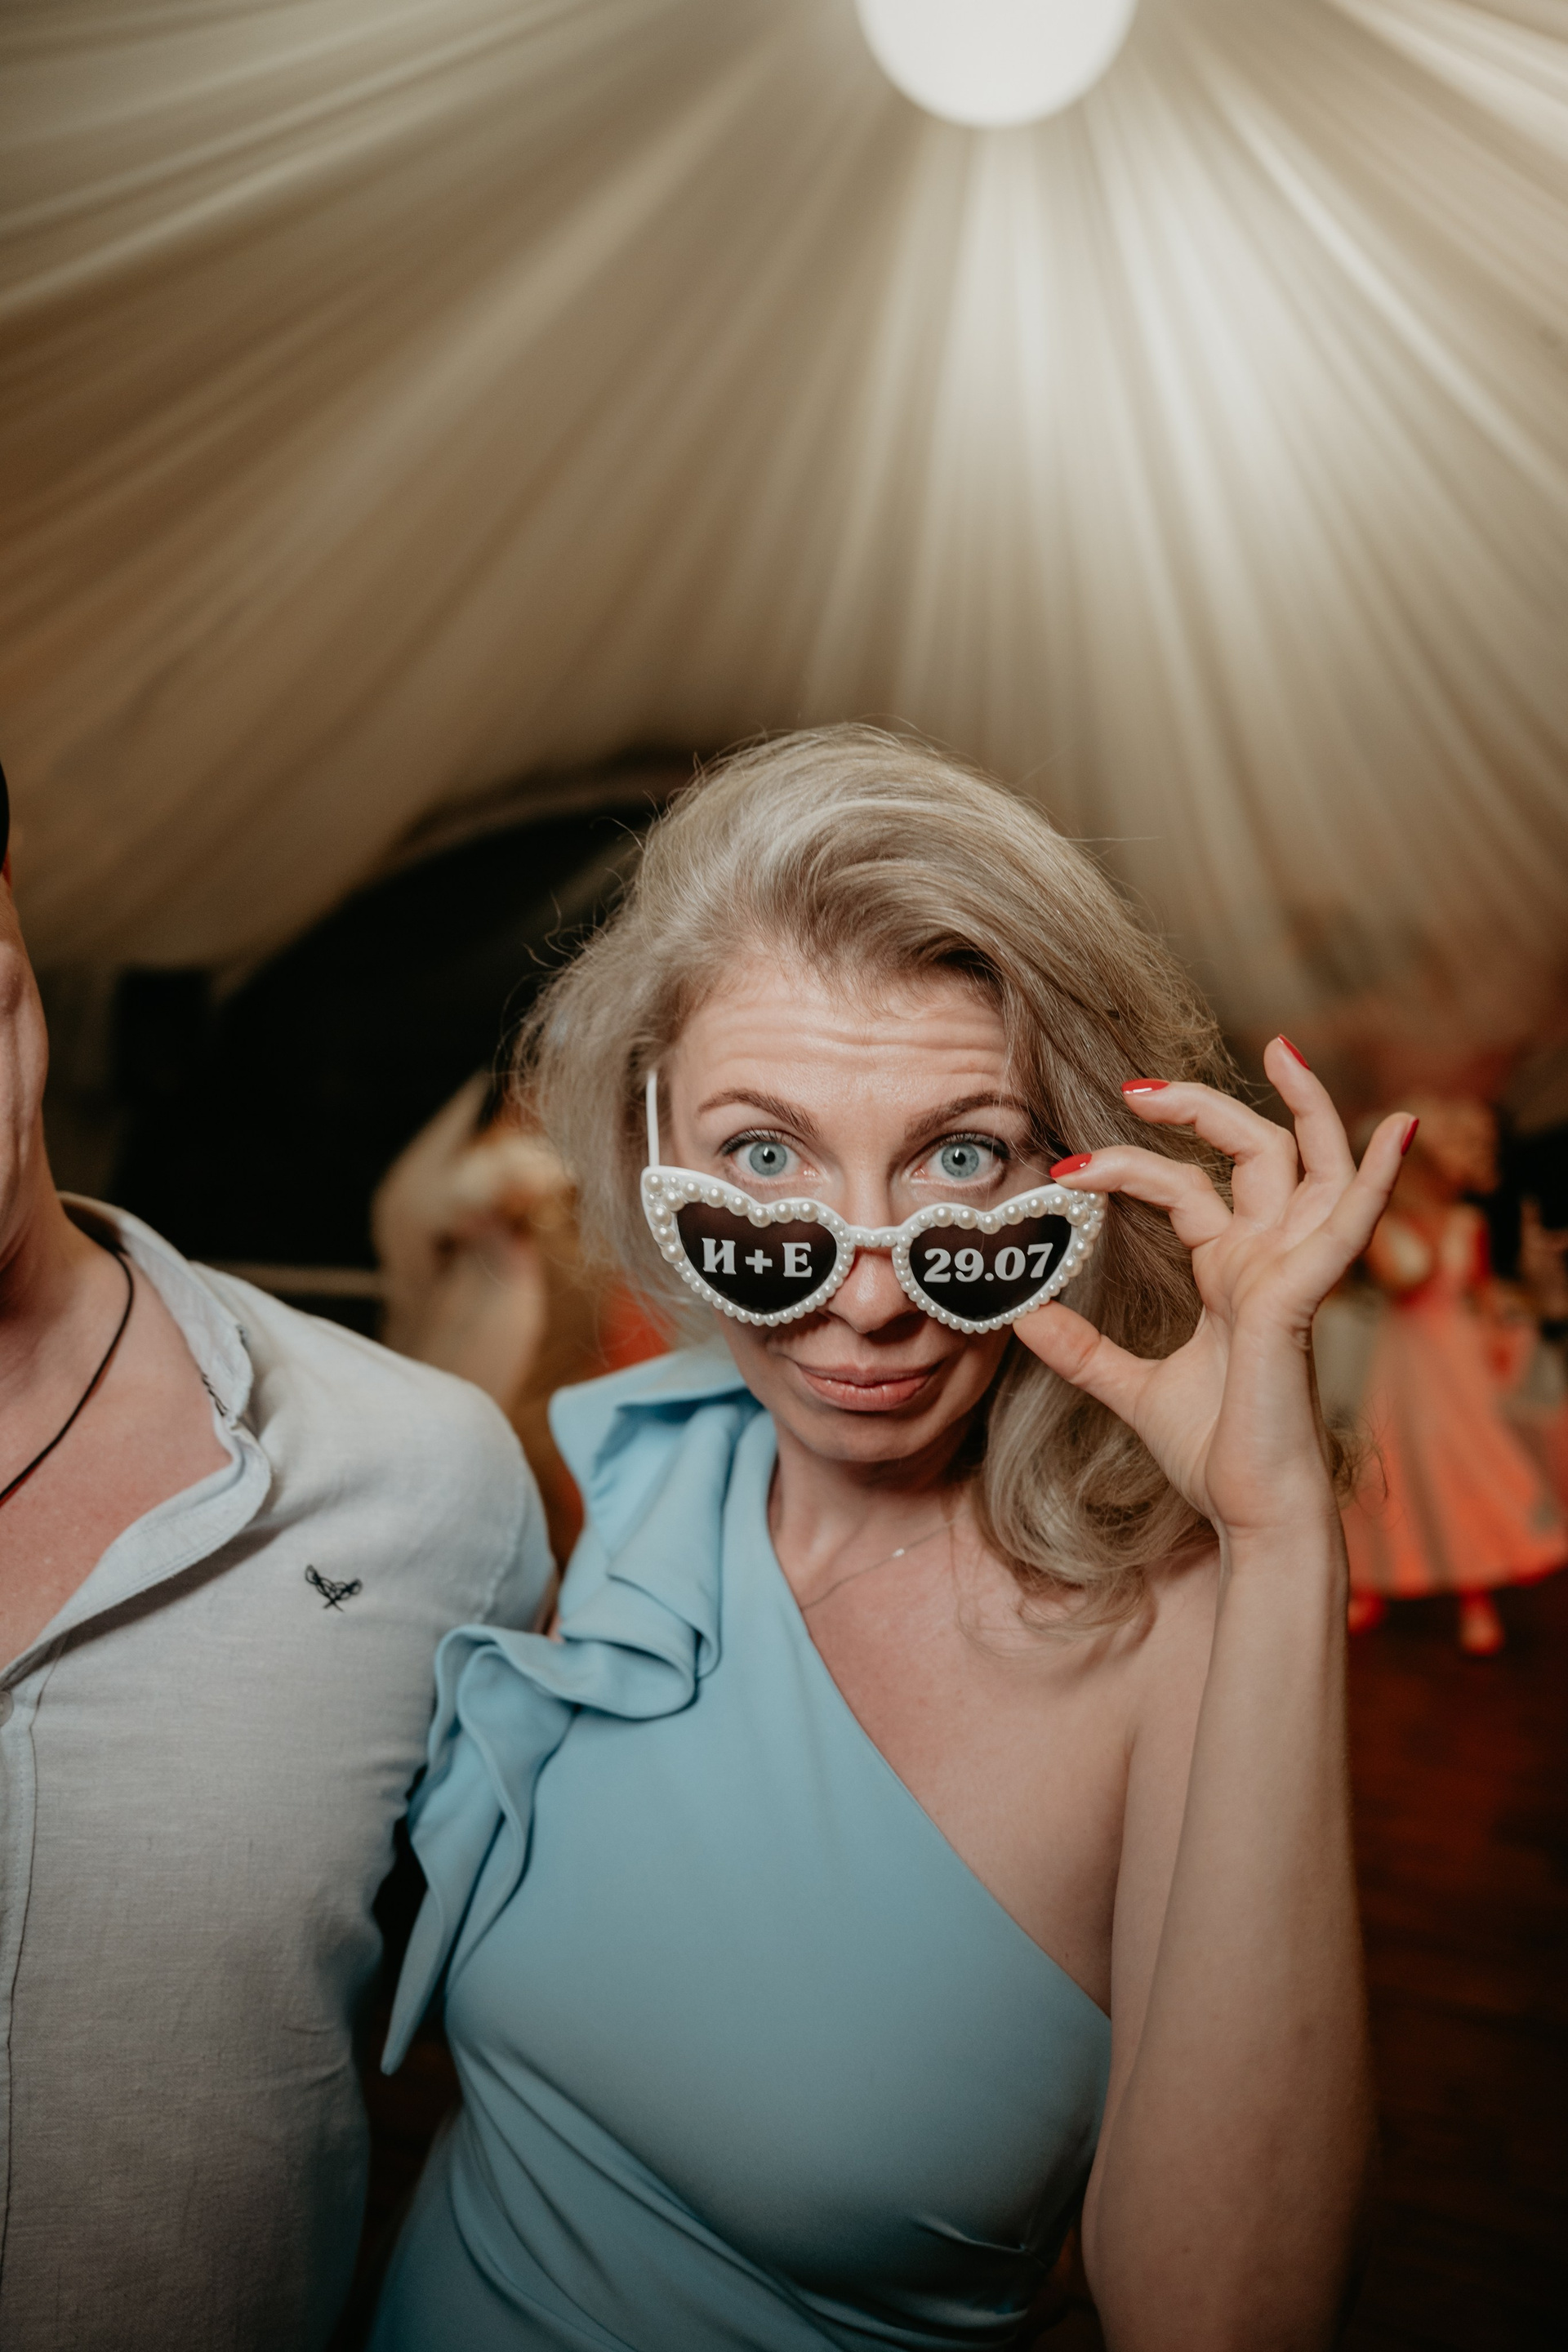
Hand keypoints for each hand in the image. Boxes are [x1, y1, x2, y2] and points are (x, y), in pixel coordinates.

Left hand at [1013, 1039, 1410, 1540]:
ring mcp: (1294, 1273)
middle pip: (1254, 1153)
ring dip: (1304, 1105)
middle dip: (1202, 1107)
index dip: (1129, 1167)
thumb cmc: (1213, 1453)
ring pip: (1314, 1165)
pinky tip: (1396, 1129)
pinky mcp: (1305, 1297)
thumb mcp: (1130, 1388)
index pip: (1187, 1188)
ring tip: (1281, 1048)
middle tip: (1136, 1086)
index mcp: (1234, 1272)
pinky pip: (1349, 1224)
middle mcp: (1269, 1260)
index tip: (1066, 1169)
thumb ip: (1082, 1350)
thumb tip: (1024, 1317)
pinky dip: (1377, 1176)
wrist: (1249, 1510)